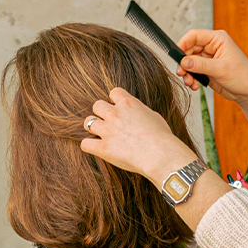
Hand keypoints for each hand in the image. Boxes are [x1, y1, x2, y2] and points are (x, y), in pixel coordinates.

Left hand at [81, 87, 197, 183]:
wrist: (161, 155)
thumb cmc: (163, 138)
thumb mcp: (153, 116)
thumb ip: (139, 112)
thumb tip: (136, 114)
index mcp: (128, 103)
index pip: (113, 92)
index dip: (115, 101)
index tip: (120, 110)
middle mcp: (115, 114)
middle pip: (97, 105)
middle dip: (102, 114)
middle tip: (110, 124)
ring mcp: (107, 130)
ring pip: (88, 122)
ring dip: (94, 128)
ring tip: (102, 135)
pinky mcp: (103, 148)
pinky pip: (85, 144)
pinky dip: (89, 146)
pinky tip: (97, 148)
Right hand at [175, 29, 247, 101]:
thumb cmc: (242, 76)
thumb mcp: (220, 69)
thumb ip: (200, 65)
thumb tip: (184, 62)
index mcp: (217, 39)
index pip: (194, 35)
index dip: (183, 44)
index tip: (177, 56)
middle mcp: (211, 47)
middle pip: (189, 50)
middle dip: (184, 63)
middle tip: (182, 74)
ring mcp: (208, 59)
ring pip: (189, 62)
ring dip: (187, 73)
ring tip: (190, 82)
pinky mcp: (207, 70)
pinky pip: (193, 72)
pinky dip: (191, 78)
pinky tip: (195, 86)